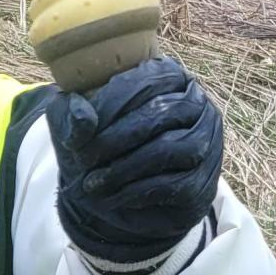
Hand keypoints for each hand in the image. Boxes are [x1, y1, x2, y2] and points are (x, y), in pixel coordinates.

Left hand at [46, 56, 222, 265]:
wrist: (117, 197)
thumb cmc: (98, 148)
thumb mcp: (72, 127)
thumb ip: (68, 114)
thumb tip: (82, 115)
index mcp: (168, 77)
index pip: (147, 80)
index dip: (111, 103)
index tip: (81, 127)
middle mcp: (196, 104)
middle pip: (159, 113)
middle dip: (114, 138)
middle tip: (83, 158)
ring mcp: (207, 142)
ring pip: (169, 148)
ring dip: (124, 167)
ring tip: (93, 182)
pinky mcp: (205, 181)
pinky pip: (175, 184)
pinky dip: (137, 191)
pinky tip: (113, 197)